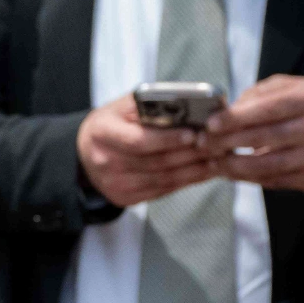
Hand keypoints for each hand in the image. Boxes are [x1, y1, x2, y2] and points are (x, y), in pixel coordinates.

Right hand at [76, 94, 217, 206]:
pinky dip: (186, 181)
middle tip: (218, 144)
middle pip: (156, 162)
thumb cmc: (113, 123)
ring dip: (195, 169)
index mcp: (102, 132)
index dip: (168, 139)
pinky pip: (162, 190)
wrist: (85, 152)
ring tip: (217, 157)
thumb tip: (190, 106)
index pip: (139, 140)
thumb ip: (151, 105)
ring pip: (164, 179)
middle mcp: (104, 161)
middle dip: (191, 153)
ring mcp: (113, 183)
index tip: (194, 134)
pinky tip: (203, 171)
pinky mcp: (123, 198)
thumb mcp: (123, 106)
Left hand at [202, 75, 303, 191]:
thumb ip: (260, 93)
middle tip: (201, 144)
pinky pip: (270, 180)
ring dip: (230, 166)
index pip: (265, 110)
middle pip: (260, 138)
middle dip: (224, 143)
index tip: (209, 124)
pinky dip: (246, 177)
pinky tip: (231, 171)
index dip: (233, 119)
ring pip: (263, 165)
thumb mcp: (293, 87)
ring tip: (212, 161)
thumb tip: (227, 109)